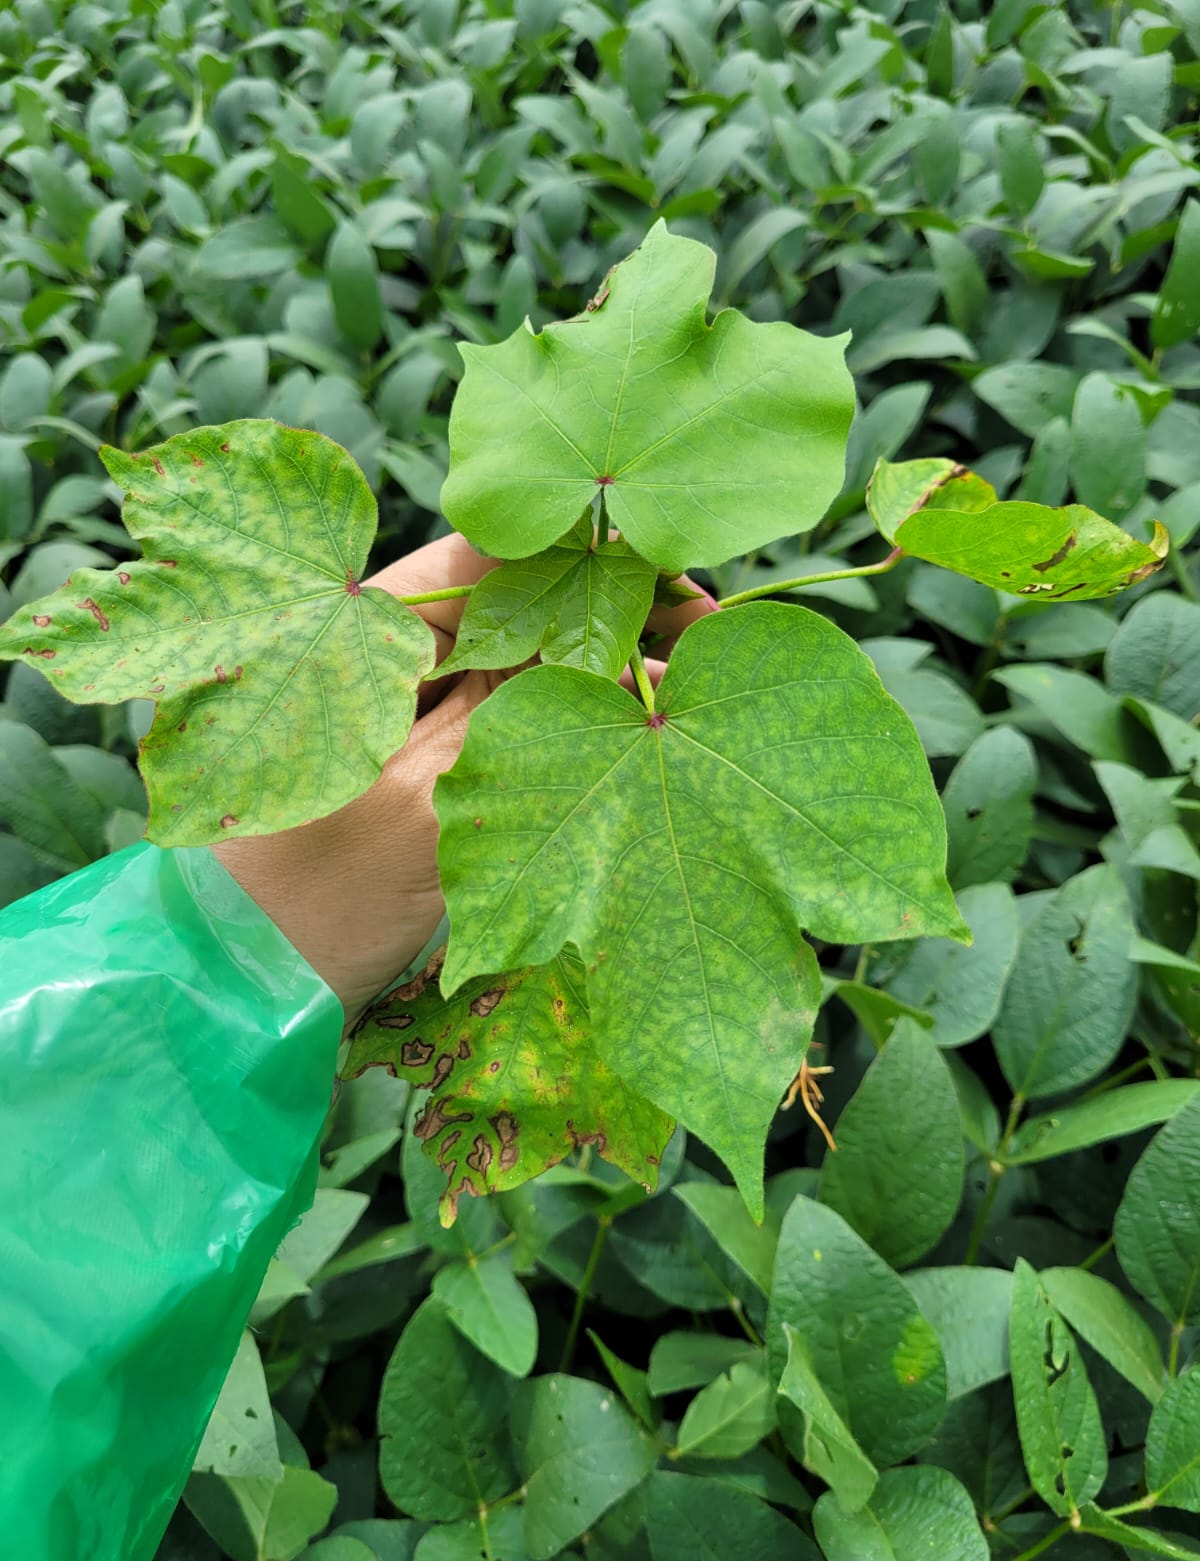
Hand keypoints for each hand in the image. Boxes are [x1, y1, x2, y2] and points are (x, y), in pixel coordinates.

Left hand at [214, 533, 715, 1025]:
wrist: (261, 988)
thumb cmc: (319, 897)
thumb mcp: (421, 800)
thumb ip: (506, 709)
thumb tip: (597, 624)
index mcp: (365, 643)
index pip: (482, 560)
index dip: (579, 550)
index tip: (662, 561)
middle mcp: (394, 659)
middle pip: (515, 603)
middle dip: (610, 601)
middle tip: (708, 615)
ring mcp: (419, 712)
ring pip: (527, 659)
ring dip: (606, 657)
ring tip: (696, 665)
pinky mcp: (441, 765)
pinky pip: (522, 717)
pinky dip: (581, 713)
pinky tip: (647, 716)